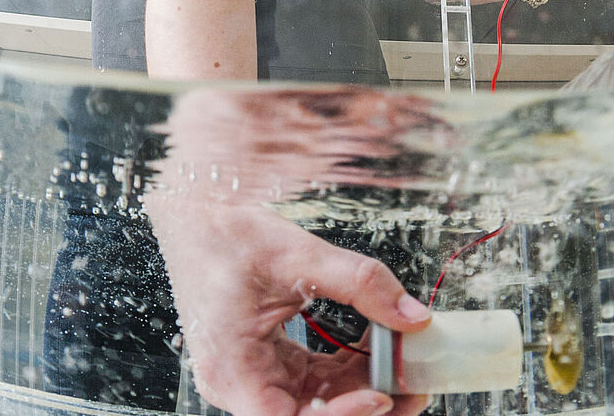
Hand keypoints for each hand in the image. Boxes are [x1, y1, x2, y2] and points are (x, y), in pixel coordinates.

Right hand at [143, 87, 441, 414]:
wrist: (199, 216)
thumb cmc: (224, 235)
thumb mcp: (299, 255)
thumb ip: (361, 284)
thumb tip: (413, 316)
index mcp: (232, 369)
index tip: (379, 398)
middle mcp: (239, 384)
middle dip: (365, 407)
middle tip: (413, 386)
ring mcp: (254, 376)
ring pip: (319, 402)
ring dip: (364, 388)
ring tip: (406, 367)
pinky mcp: (270, 362)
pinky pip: (316, 379)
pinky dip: (351, 368)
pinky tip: (381, 347)